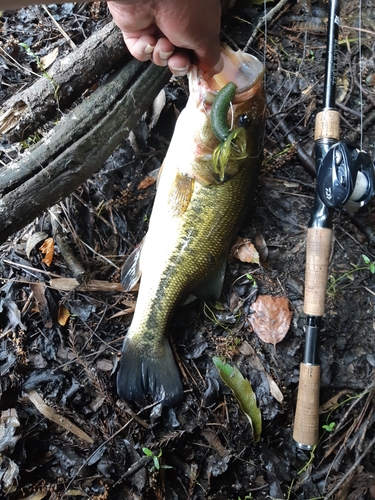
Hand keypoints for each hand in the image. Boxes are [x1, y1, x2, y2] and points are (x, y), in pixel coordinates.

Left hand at [107, 0, 222, 75]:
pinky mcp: (137, 30)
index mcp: (198, 20)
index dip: (198, 63)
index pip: (200, 49)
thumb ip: (211, 57)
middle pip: (180, 57)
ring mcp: (156, 26)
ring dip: (162, 55)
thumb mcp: (206, 36)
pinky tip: (148, 40)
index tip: (197, 72)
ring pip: (161, 57)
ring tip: (162, 44)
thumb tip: (215, 69)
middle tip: (178, 60)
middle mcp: (178, 23)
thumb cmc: (182, 6)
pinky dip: (145, 50)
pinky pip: (142, 52)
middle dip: (179, 63)